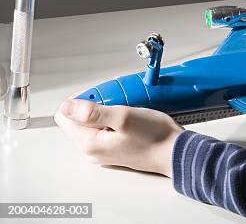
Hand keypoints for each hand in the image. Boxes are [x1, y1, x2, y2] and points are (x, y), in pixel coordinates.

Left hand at [54, 99, 183, 177]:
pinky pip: (106, 128)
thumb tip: (66, 107)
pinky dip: (115, 119)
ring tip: (128, 110)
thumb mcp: (123, 117)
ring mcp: (104, 151)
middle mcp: (92, 150)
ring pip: (94, 122)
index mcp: (89, 143)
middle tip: (119, 104)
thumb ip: (92, 112)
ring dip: (107, 111)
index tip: (102, 97)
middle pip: (79, 118)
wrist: (176, 152)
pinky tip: (132, 118)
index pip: (65, 116)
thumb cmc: (155, 137)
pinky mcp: (115, 148)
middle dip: (96, 105)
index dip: (81, 100)